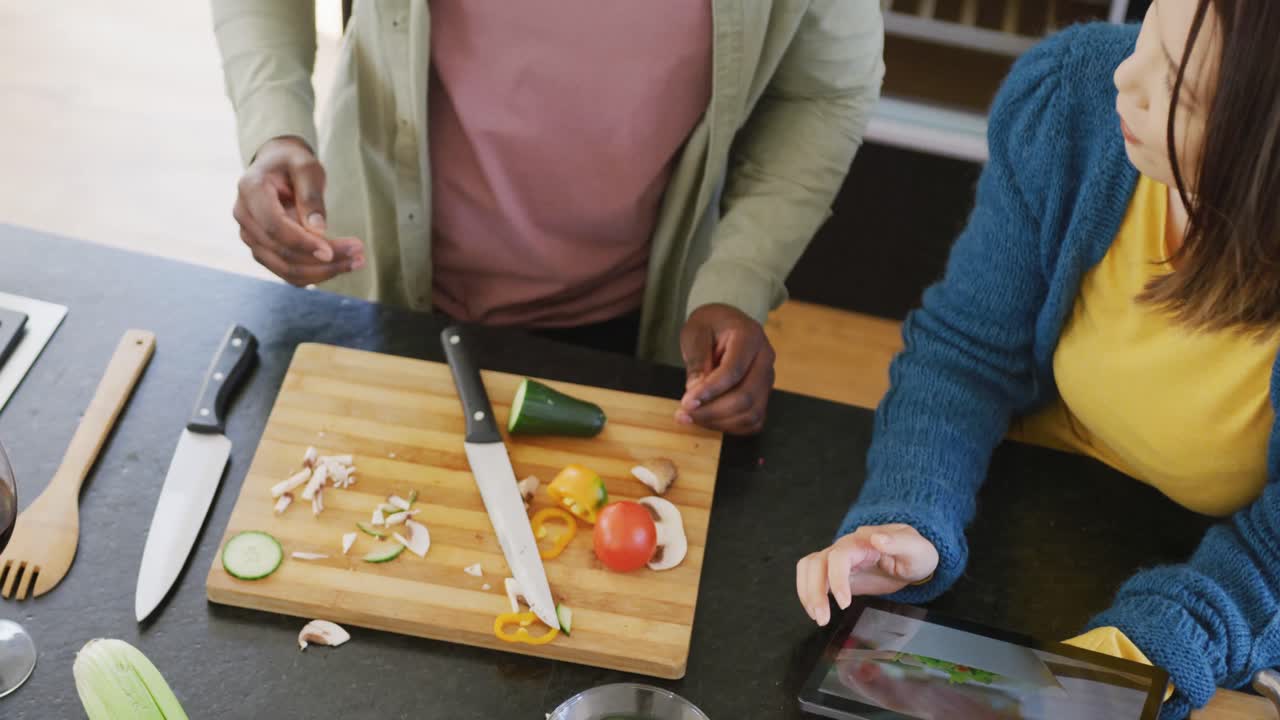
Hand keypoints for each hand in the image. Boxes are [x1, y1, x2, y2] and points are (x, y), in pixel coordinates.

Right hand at [233, 136, 364, 285]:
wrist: (277, 166)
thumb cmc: (293, 163)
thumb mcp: (307, 167)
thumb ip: (311, 196)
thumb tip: (318, 231)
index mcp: (251, 191)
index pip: (274, 227)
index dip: (303, 243)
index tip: (332, 252)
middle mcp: (244, 216)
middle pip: (282, 252)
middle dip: (322, 260)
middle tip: (359, 254)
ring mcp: (250, 236)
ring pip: (285, 268)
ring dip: (322, 271)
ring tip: (356, 261)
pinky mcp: (262, 250)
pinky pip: (288, 272)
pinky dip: (314, 274)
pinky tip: (341, 266)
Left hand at [677, 303, 775, 434]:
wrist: (725, 323)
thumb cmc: (709, 325)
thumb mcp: (695, 333)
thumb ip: (697, 360)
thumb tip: (695, 391)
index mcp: (750, 336)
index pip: (733, 371)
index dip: (710, 391)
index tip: (686, 403)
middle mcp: (765, 359)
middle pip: (746, 397)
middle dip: (712, 411)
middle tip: (684, 414)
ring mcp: (768, 379)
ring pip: (752, 414)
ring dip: (720, 422)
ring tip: (692, 418)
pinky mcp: (764, 395)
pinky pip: (753, 421)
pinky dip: (731, 427)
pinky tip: (708, 420)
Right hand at [795, 524, 938, 625]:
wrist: (913, 558)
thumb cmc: (916, 553)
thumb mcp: (917, 548)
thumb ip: (899, 542)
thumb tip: (877, 538)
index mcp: (863, 541)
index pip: (839, 555)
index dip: (837, 578)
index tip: (844, 603)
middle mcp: (845, 548)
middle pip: (817, 563)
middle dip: (814, 591)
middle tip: (822, 618)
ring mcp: (838, 559)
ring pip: (809, 568)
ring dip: (807, 592)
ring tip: (817, 617)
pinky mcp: (835, 572)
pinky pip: (812, 577)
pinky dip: (808, 593)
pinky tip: (816, 610)